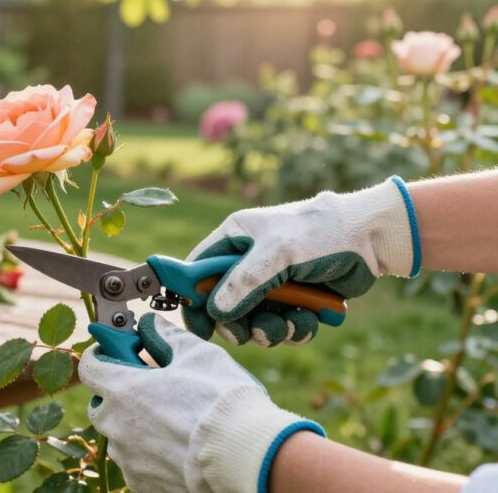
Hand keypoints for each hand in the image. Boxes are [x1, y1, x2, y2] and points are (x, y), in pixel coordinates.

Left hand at [79, 313, 323, 492]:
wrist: (243, 456)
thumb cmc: (221, 401)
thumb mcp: (196, 354)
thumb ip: (166, 337)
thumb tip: (150, 325)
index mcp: (123, 389)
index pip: (90, 367)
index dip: (100, 356)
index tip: (113, 352)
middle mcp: (117, 425)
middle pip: (99, 405)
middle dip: (114, 394)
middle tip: (142, 386)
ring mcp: (128, 457)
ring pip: (116, 437)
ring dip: (130, 425)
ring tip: (165, 420)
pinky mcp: (143, 483)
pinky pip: (134, 463)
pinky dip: (145, 453)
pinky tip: (173, 446)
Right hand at [184, 177, 418, 346]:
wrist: (372, 238)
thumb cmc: (321, 232)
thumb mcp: (278, 252)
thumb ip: (244, 282)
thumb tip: (215, 311)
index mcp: (235, 239)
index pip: (198, 271)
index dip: (193, 298)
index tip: (198, 325)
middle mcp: (248, 262)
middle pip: (224, 305)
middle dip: (238, 323)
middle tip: (248, 334)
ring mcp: (272, 283)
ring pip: (254, 321)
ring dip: (271, 329)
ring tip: (291, 322)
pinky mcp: (296, 299)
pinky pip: (282, 326)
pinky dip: (295, 329)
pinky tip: (310, 319)